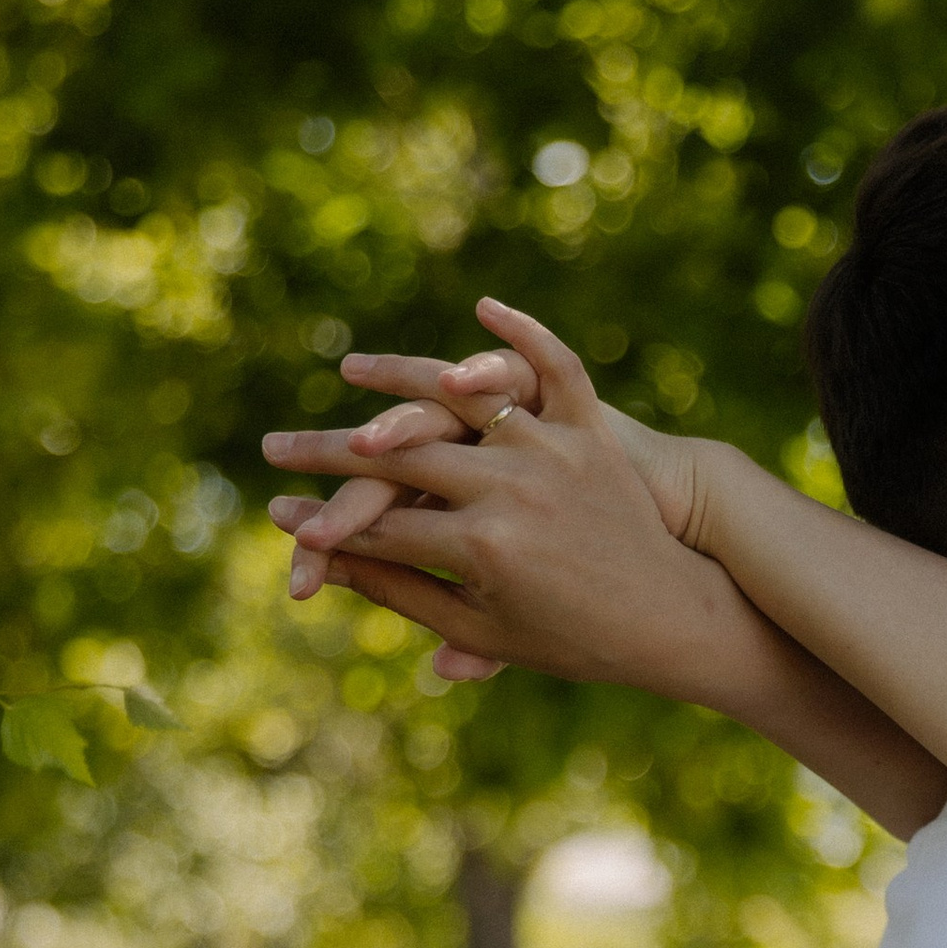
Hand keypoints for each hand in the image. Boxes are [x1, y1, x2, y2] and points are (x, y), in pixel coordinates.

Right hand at [259, 298, 748, 699]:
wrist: (674, 619)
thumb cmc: (572, 640)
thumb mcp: (483, 627)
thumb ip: (399, 588)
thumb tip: (320, 555)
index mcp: (484, 550)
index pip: (380, 527)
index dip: (322, 525)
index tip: (276, 515)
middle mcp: (515, 491)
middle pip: (401, 459)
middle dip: (327, 454)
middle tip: (272, 447)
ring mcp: (556, 453)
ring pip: (463, 400)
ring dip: (400, 380)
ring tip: (348, 369)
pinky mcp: (594, 433)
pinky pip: (560, 368)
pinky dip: (527, 334)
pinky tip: (482, 306)